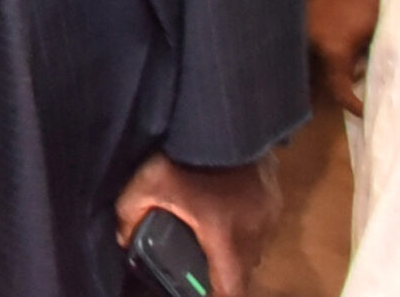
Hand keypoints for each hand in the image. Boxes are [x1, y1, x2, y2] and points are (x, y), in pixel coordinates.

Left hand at [116, 150, 279, 296]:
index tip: (205, 295)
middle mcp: (256, 234)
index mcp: (227, 240)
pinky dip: (243, 227)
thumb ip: (130, 214)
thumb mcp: (148, 182)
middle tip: (198, 265)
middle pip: (243, 271)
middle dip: (222, 272)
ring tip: (209, 237)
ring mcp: (270, 216)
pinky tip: (222, 212)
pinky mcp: (274, 198)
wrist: (226, 121)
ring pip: (254, 249)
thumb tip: (125, 237)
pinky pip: (261, 226)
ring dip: (234, 249)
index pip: (233, 291)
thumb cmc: (187, 154)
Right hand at [307, 0, 381, 113]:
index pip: (338, 91)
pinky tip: (335, 52)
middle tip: (348, 102)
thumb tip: (362, 77)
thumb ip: (368, 60)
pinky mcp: (303, 15)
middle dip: (332, 91)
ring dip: (325, 72)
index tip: (364, 115)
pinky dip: (322, 54)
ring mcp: (303, 26)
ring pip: (312, 61)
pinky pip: (310, 44)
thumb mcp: (379, 33)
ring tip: (341, 80)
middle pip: (318, 79)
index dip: (353, 106)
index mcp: (331, 49)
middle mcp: (310, 41)